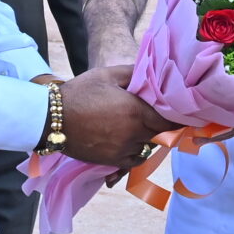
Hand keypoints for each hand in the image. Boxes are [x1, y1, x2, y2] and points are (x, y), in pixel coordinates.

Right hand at [53, 67, 169, 168]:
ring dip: (147, 137)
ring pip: (147, 146)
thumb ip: (134, 73)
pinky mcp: (113, 161)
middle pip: (161, 133)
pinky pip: (135, 160)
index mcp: (136, 110)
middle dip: (162, 125)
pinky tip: (130, 140)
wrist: (52, 119)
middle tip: (159, 116)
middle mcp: (134, 133)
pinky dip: (137, 151)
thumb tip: (154, 72)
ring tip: (138, 126)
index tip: (181, 112)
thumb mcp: (107, 75)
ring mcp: (124, 149)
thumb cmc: (80, 93)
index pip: (170, 119)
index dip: (177, 116)